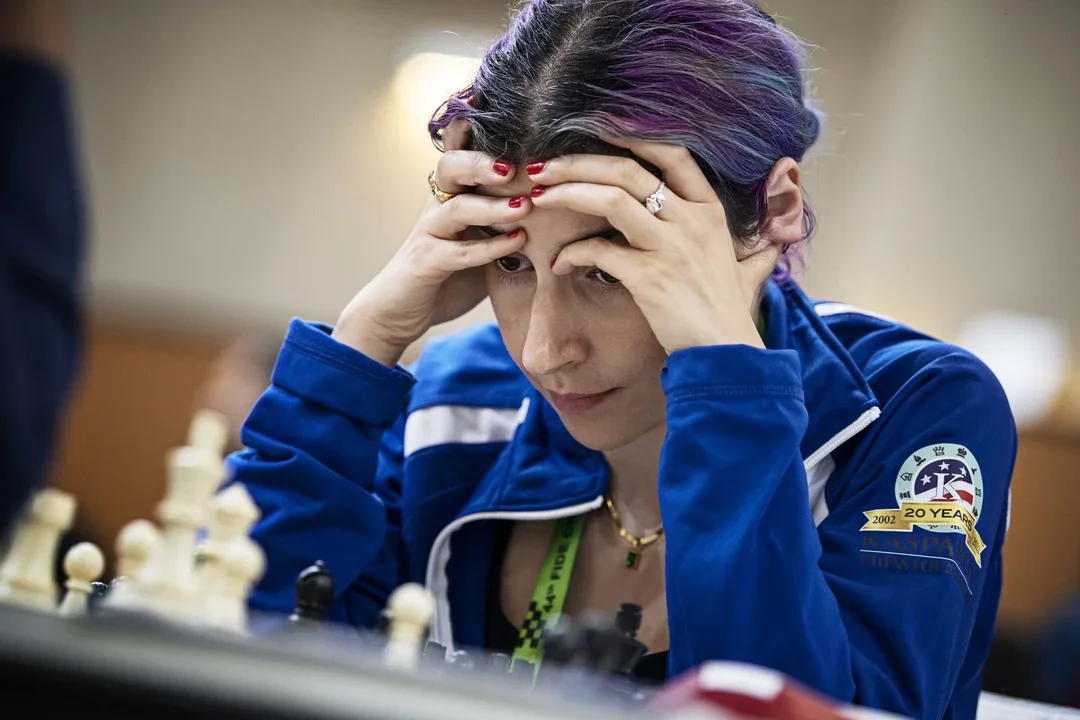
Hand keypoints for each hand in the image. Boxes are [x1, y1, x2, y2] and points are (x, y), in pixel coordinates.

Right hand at [334, 121, 530, 365]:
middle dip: (482, 161)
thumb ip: (510, 221)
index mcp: (451, 193)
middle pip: (451, 167)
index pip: (459, 149)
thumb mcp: (483, 240)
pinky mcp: (427, 264)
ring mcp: (429, 234)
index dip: (469, 122)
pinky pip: (457, 252)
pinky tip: (515, 242)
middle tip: (512, 167)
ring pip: (456, 208)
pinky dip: (488, 247)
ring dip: (491, 206)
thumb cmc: (450, 273)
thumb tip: (561, 203)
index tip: (487, 97)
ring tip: (524, 208)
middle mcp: (437, 206)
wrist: (401, 311)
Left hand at [532, 139, 779, 353]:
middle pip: (628, 170)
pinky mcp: (648, 277)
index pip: (671, 154)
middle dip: (578, 163)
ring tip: (538, 197)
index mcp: (710, 211)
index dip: (631, 136)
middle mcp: (691, 220)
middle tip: (542, 168)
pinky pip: (598, 251)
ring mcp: (669, 247)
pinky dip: (571, 254)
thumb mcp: (749, 269)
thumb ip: (755, 248)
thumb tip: (774, 240)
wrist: (726, 353)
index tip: (594, 129)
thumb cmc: (729, 313)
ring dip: (567, 194)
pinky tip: (557, 263)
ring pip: (610, 200)